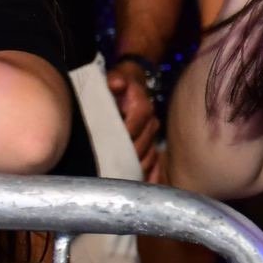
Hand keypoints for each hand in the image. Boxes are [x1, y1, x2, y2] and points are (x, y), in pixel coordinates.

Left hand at [108, 62, 162, 182]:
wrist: (135, 82)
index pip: (132, 128)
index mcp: (142, 108)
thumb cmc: (120, 83)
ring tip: (121, 181)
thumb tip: (116, 83)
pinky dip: (152, 175)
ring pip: (149, 157)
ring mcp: (153, 135)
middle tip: (108, 172)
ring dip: (138, 170)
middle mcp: (151, 123)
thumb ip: (116, 80)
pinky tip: (144, 186)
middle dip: (126, 160)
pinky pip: (156, 162)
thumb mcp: (116, 76)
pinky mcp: (153, 143)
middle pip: (141, 147)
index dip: (121, 140)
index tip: (106, 153)